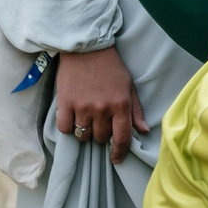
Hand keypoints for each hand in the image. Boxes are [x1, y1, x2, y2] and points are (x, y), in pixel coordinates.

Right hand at [54, 46, 148, 163]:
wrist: (86, 48)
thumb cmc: (111, 67)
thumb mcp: (129, 86)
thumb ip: (136, 110)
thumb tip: (143, 131)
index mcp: (121, 105)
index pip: (122, 138)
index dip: (119, 153)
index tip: (116, 159)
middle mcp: (102, 109)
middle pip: (100, 138)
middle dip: (101, 135)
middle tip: (99, 124)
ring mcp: (82, 107)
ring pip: (83, 136)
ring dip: (85, 132)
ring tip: (86, 120)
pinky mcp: (65, 103)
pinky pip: (65, 128)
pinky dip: (68, 127)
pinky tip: (72, 117)